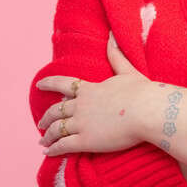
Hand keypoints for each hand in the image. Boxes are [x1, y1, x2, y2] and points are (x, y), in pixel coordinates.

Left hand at [36, 32, 149, 155]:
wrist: (147, 111)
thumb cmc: (142, 92)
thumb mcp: (127, 70)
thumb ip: (116, 55)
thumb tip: (112, 35)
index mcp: (90, 89)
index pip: (63, 84)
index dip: (49, 84)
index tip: (38, 85)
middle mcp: (81, 105)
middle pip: (56, 111)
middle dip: (46, 117)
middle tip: (40, 123)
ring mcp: (82, 123)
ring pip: (57, 129)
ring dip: (48, 136)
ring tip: (43, 141)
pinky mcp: (86, 140)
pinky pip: (64, 145)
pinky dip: (54, 149)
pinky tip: (48, 152)